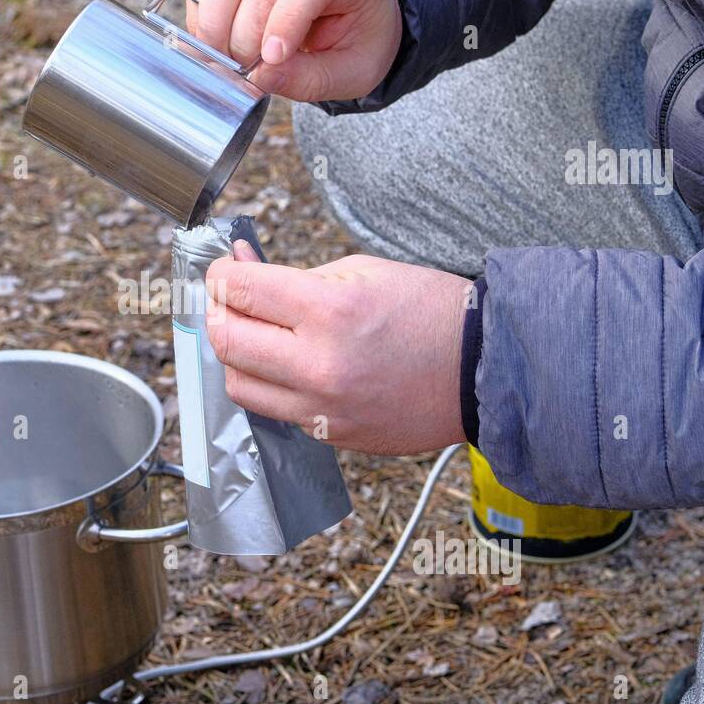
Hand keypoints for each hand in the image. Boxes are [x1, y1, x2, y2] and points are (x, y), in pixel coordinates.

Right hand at [186, 0, 401, 101]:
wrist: (353, 12)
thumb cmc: (359, 40)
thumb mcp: (354, 71)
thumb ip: (312, 78)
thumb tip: (260, 77)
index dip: (287, 17)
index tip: (271, 58)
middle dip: (245, 35)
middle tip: (246, 72)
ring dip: (215, 22)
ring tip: (223, 61)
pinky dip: (203, 17)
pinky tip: (216, 46)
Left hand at [205, 243, 471, 455]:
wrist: (484, 372)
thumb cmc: (429, 312)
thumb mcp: (361, 271)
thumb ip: (292, 276)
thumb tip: (239, 269)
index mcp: (328, 312)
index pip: (239, 291)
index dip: (221, 273)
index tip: (224, 268)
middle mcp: (318, 366)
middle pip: (225, 340)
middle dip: (219, 311)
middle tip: (231, 298)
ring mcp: (322, 409)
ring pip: (238, 384)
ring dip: (236, 354)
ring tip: (256, 334)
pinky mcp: (329, 435)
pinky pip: (274, 410)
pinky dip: (270, 385)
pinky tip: (289, 365)